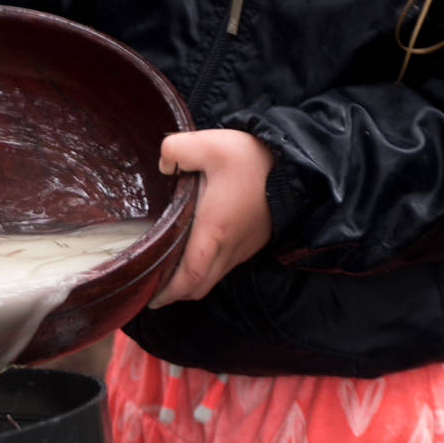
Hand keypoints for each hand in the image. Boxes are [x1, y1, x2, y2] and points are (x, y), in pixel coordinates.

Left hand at [149, 129, 275, 308]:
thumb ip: (176, 150)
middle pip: (200, 286)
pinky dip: (207, 271)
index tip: (150, 298)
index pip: (191, 274)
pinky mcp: (253, 242)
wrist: (294, 163)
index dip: (169, 291)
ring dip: (191, 283)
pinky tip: (194, 256)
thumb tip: (163, 165)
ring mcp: (244, 247)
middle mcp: (230, 245)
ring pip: (213, 279)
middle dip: (175, 294)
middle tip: (152, 289)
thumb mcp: (210, 144)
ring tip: (168, 275)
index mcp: (215, 228)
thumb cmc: (252, 157)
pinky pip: (226, 266)